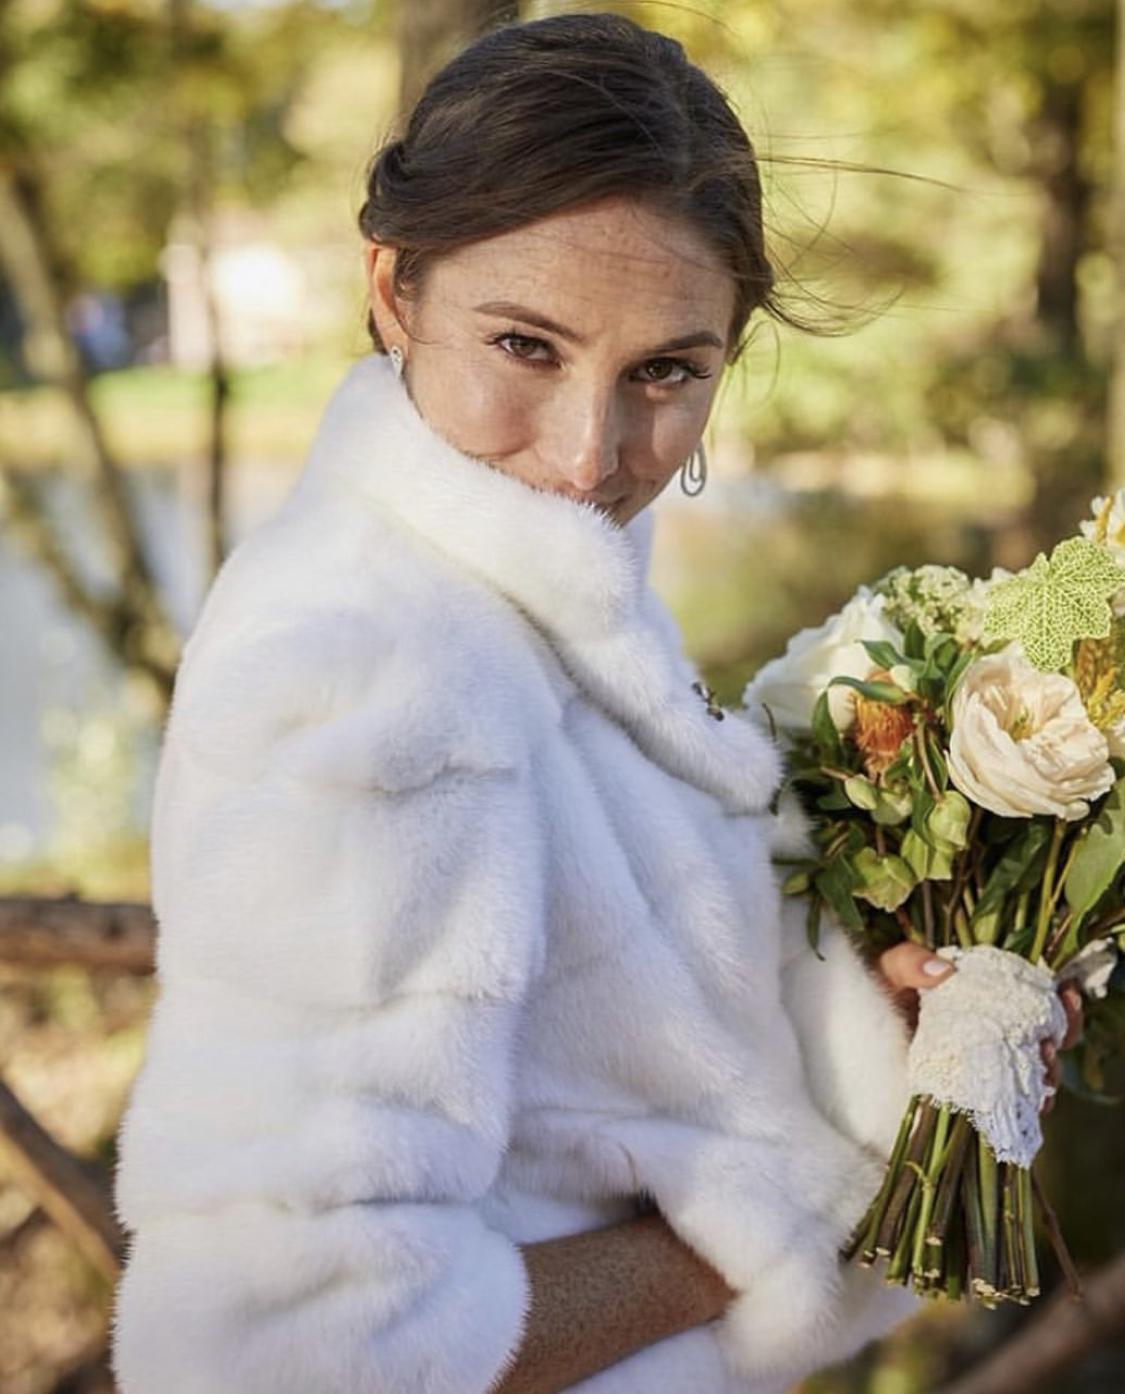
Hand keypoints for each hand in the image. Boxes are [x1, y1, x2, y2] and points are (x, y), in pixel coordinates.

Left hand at [873, 944, 1084, 1115]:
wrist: (848, 1043)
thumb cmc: (869, 1000)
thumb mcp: (887, 972)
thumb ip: (909, 961)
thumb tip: (944, 970)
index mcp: (979, 998)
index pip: (1033, 997)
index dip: (1057, 997)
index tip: (1066, 994)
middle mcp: (989, 1033)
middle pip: (1047, 1036)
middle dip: (1060, 1036)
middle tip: (1050, 1039)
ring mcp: (984, 1068)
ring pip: (1037, 1072)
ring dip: (1049, 1070)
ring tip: (1041, 1065)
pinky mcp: (973, 1101)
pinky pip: (1013, 1105)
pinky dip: (1030, 1103)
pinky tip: (1034, 1099)